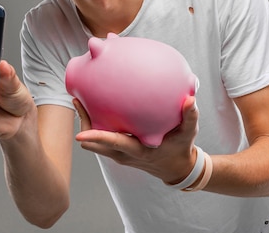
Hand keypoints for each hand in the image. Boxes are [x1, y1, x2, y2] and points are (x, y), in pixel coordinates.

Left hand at [74, 96, 199, 183]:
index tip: (79, 133)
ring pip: (93, 143)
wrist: (177, 169)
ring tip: (81, 99)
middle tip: (77, 99)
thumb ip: (190, 116)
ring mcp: (119, 154)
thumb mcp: (189, 133)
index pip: (112, 144)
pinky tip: (96, 105)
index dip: (95, 138)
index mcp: (138, 150)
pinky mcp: (118, 151)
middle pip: (93, 145)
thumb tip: (190, 100)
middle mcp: (124, 155)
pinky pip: (99, 139)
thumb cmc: (182, 148)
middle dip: (82, 125)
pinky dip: (94, 126)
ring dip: (85, 124)